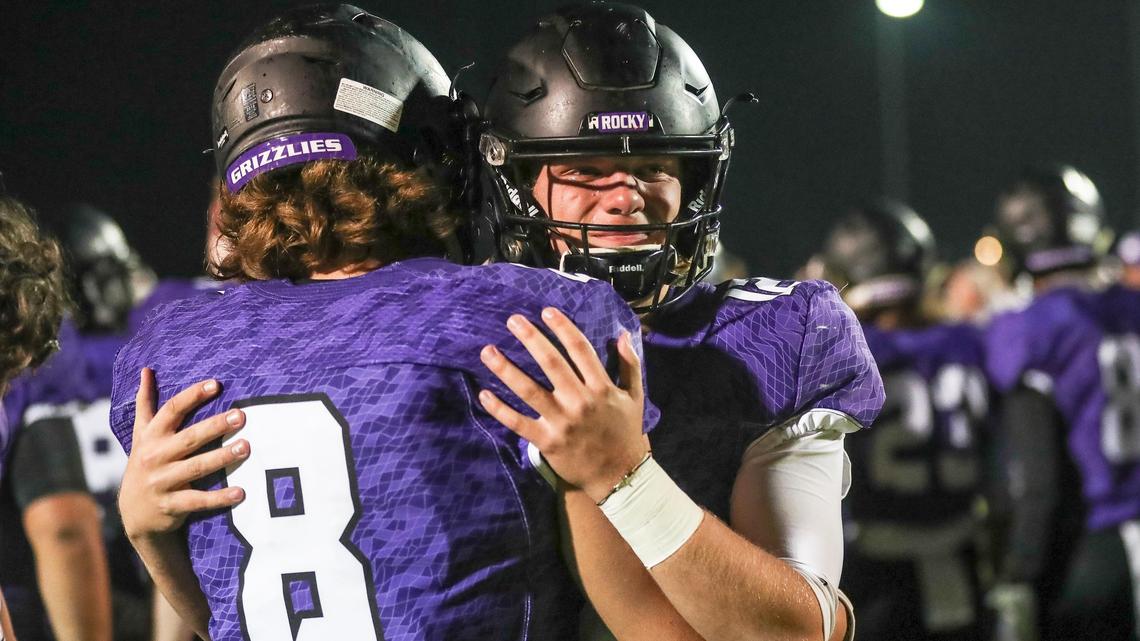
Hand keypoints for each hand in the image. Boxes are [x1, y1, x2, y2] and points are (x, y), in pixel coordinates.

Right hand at [119, 368, 248, 541]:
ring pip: (195, 467)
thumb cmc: (145, 464)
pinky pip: (198, 500)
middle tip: (241, 415)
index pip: (171, 411)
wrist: (134, 513)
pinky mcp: (171, 505)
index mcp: (150, 437)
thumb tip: (147, 370)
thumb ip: (146, 404)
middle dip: (215, 426)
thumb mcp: (141, 435)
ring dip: (222, 457)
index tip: (216, 384)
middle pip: (188, 438)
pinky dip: (219, 497)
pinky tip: (240, 492)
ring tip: (246, 447)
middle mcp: (154, 457)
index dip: (192, 396)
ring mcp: (161, 482)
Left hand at [478, 307, 647, 501]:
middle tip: (512, 320)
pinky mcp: (547, 441)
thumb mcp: (635, 397)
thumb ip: (629, 364)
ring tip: (487, 351)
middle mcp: (579, 401)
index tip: (546, 312)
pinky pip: (518, 422)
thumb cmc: (625, 433)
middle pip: (551, 362)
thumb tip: (624, 334)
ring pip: (528, 390)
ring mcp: (561, 422)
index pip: (580, 349)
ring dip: (506, 369)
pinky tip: (484, 394)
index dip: (562, 328)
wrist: (619, 475)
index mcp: (601, 387)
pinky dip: (500, 409)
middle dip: (530, 338)